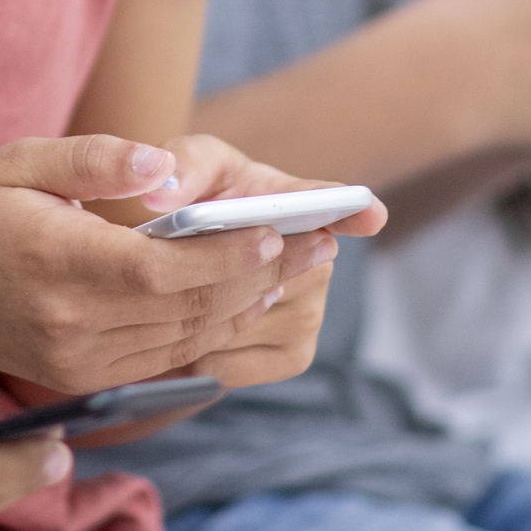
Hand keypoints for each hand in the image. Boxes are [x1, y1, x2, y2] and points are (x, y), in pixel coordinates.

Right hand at [0, 134, 356, 395]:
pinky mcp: (84, 378)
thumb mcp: (19, 161)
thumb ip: (94, 160)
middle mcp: (68, 324)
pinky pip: (166, 357)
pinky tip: (247, 298)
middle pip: (186, 306)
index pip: (159, 267)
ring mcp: (76, 361)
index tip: (277, 229)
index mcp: (53, 263)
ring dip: (248, 304)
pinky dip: (214, 329)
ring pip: (185, 337)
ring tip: (299, 268)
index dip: (225, 254)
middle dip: (261, 275)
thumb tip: (162, 167)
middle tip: (320, 244)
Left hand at [113, 133, 388, 391]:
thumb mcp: (193, 165)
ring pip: (244, 323)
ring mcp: (312, 309)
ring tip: (165, 298)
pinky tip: (184, 334)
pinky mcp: (295, 353)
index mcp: (300, 199)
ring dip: (196, 317)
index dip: (354, 209)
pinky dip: (198, 354)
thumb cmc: (200, 197)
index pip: (334, 201)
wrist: (189, 256)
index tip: (371, 214)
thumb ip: (184, 165)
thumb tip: (164, 192)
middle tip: (159, 268)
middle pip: (266, 275)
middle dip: (208, 276)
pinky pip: (233, 364)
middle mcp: (319, 257)